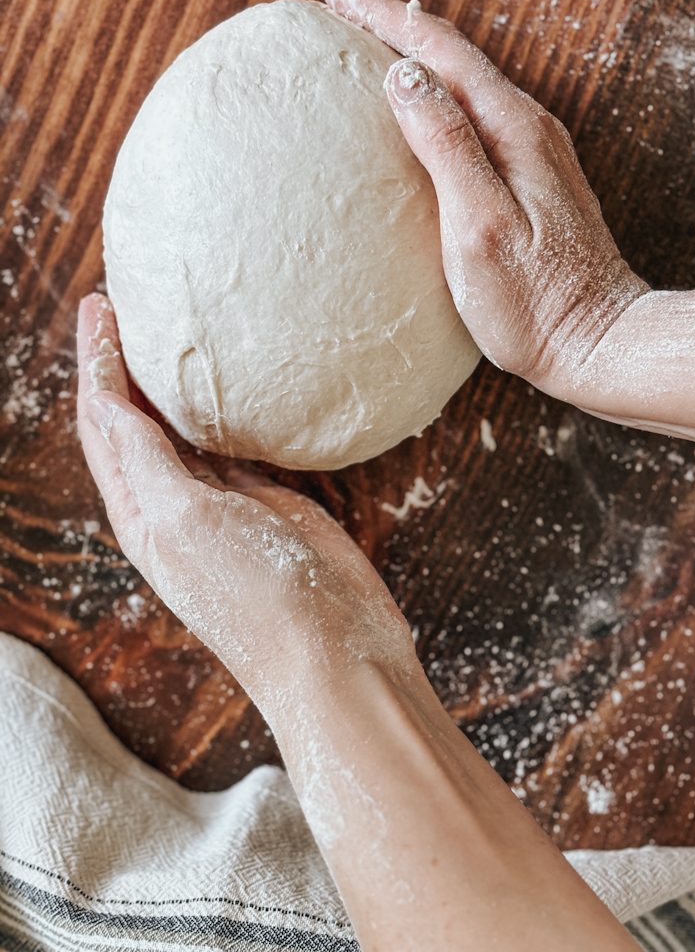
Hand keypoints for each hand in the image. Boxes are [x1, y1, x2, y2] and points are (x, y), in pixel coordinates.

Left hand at [76, 293, 415, 716]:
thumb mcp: (186, 523)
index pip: (105, 422)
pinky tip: (233, 385)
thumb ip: (146, 463)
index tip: (102, 305)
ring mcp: (223, 504)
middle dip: (122, 364)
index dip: (98, 362)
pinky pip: (235, 445)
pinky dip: (224, 409)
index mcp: (142, 512)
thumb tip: (106, 405)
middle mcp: (174, 505)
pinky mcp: (269, 502)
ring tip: (170, 334)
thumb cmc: (256, 597)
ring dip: (169, 383)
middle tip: (125, 304)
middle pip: (134, 420)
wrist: (334, 652)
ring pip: (183, 430)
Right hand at [322, 0, 648, 391]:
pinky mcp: (531, 180)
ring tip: (372, 35)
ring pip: (465, 82)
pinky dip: (438, 94)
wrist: (599, 343)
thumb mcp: (482, 227)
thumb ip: (447, 146)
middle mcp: (528, 128)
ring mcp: (533, 153)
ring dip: (416, 52)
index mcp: (512, 130)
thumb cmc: (537, 301)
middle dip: (394, 20)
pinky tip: (422, 105)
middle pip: (453, 56)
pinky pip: (474, 116)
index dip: (384, 15)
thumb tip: (405, 75)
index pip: (440, 52)